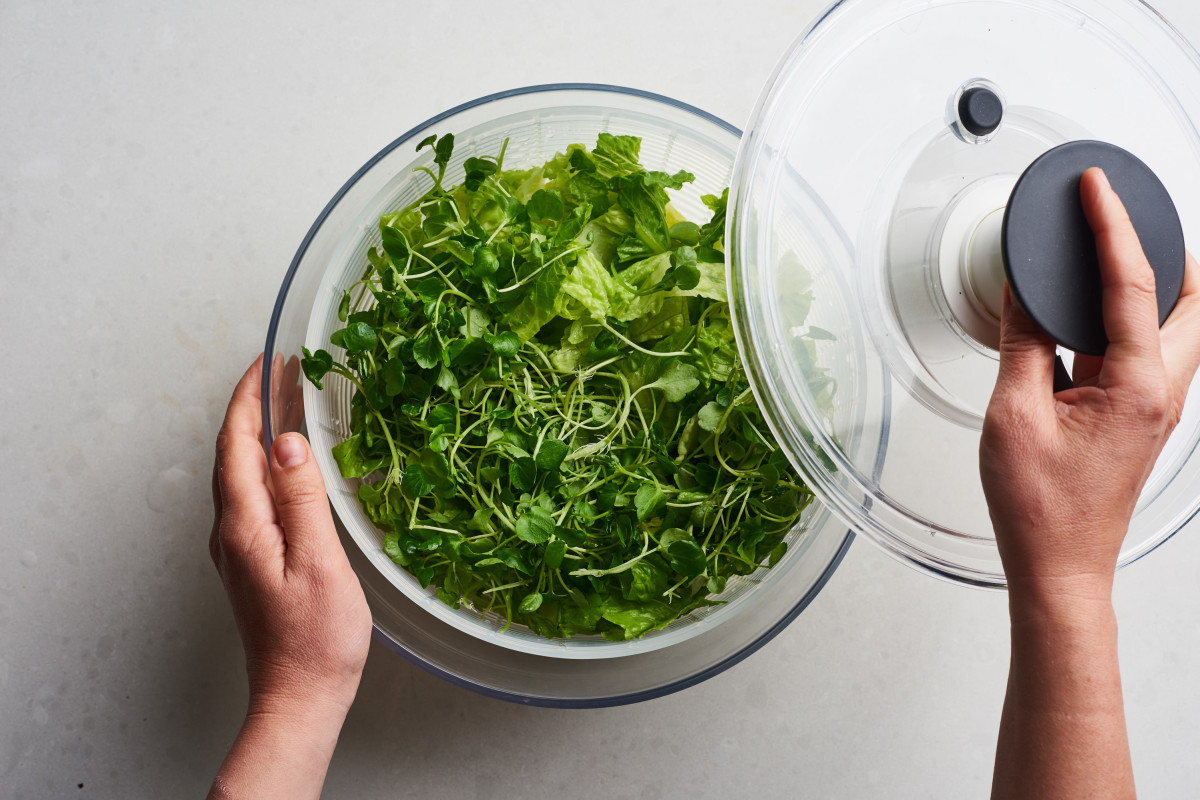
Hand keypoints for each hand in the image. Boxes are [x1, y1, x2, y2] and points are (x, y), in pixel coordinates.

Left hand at [209, 355, 371, 799]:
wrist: (300, 696)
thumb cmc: (316, 639)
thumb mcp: (318, 562)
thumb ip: (301, 499)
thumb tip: (288, 443)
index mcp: (245, 525)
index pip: (237, 444)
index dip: (250, 397)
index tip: (269, 361)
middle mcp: (232, 532)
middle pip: (235, 453)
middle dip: (256, 405)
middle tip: (286, 370)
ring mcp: (240, 548)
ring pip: (244, 473)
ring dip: (264, 433)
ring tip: (291, 403)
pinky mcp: (254, 561)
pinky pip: (255, 496)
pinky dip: (271, 464)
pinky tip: (293, 464)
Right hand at [980, 167, 1199, 597]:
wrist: (1061, 567)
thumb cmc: (1041, 509)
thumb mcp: (1014, 415)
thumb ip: (1022, 342)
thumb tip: (1022, 291)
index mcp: (1138, 387)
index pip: (1131, 284)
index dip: (1111, 226)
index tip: (1096, 188)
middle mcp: (1162, 391)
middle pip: (1193, 297)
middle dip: (1166, 247)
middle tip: (1123, 217)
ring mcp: (1155, 404)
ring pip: (1176, 322)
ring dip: (1150, 282)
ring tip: (1104, 253)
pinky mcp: (1139, 415)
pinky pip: (1146, 347)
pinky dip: (1126, 315)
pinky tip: (1086, 312)